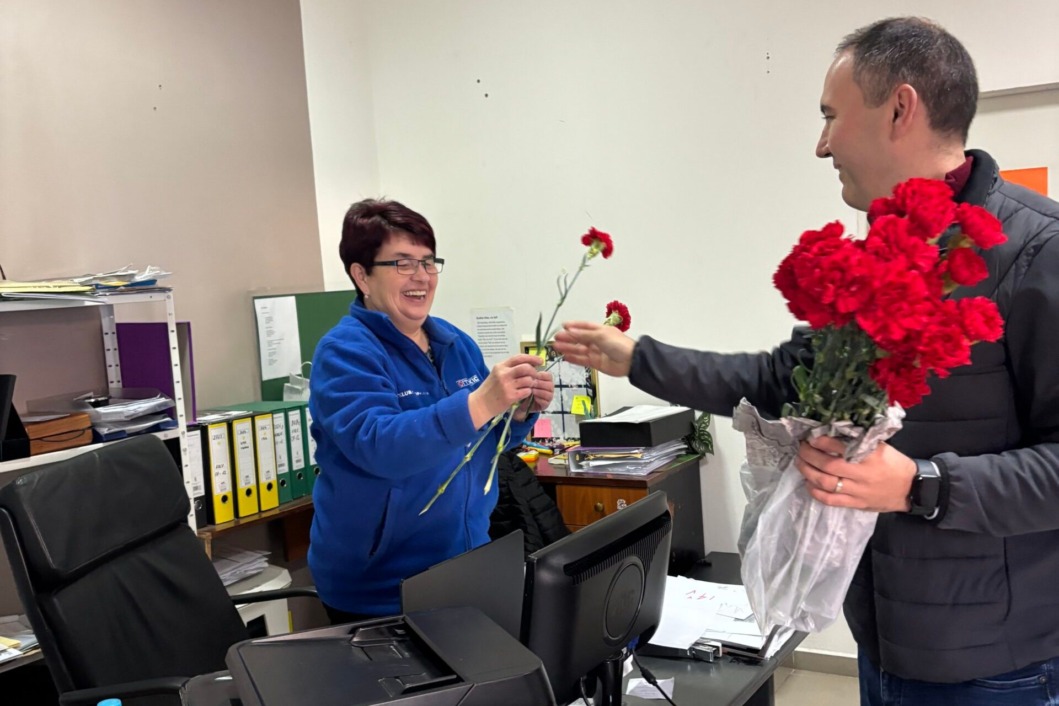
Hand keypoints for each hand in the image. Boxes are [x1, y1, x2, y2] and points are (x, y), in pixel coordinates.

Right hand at [468, 354, 541, 427]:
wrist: (480, 404)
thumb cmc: (490, 389)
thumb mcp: (497, 374)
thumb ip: (510, 369)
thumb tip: (529, 365)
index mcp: (500, 366)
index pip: (519, 358)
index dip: (532, 358)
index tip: (540, 361)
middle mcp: (504, 374)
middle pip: (526, 368)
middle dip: (534, 372)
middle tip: (534, 376)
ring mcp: (507, 385)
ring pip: (528, 380)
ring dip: (531, 383)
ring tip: (527, 386)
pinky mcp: (510, 396)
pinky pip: (527, 391)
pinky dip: (528, 392)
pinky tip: (523, 393)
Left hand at [513, 370, 554, 420]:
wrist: (520, 401)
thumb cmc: (524, 388)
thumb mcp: (526, 378)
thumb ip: (530, 372)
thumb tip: (532, 366)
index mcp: (546, 380)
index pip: (549, 376)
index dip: (542, 375)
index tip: (534, 376)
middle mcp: (550, 388)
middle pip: (550, 385)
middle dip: (540, 384)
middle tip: (531, 384)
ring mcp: (549, 397)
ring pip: (549, 393)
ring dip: (539, 392)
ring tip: (531, 391)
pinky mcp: (546, 405)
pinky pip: (545, 402)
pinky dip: (539, 399)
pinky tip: (533, 398)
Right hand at [552, 321, 634, 377]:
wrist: (631, 361)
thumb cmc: (619, 345)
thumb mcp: (600, 335)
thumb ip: (583, 335)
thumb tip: (570, 331)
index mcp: (600, 330)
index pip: (584, 326)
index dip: (574, 326)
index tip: (563, 326)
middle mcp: (597, 340)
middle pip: (579, 338)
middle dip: (568, 338)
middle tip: (556, 338)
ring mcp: (596, 352)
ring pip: (579, 349)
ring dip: (568, 348)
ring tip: (556, 347)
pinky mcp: (596, 363)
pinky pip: (582, 360)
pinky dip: (573, 358)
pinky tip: (565, 356)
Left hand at [794, 435, 916, 512]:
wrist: (912, 489)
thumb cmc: (895, 464)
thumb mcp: (881, 447)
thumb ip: (860, 441)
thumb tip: (833, 432)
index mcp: (870, 456)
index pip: (841, 446)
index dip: (822, 441)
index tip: (811, 436)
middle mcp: (862, 474)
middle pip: (828, 465)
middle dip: (809, 455)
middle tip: (801, 448)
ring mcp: (858, 491)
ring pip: (826, 483)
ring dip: (808, 472)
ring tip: (800, 462)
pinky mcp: (856, 504)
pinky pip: (830, 500)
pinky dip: (815, 492)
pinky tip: (808, 483)